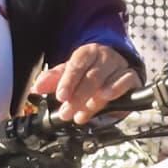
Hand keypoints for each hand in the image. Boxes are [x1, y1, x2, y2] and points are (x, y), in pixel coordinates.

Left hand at [26, 44, 141, 122]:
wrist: (113, 67)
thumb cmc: (88, 71)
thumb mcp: (69, 73)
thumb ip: (53, 80)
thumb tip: (36, 87)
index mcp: (87, 52)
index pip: (76, 65)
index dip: (68, 82)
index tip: (61, 97)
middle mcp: (104, 57)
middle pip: (91, 77)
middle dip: (78, 97)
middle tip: (66, 112)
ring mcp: (119, 66)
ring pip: (107, 82)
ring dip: (94, 101)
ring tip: (81, 114)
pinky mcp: (132, 77)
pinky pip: (126, 82)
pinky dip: (116, 91)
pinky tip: (106, 99)